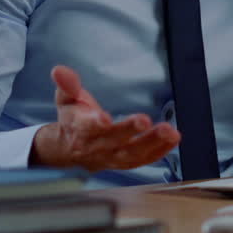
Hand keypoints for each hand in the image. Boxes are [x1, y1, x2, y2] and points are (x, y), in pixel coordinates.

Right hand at [30, 66, 179, 171]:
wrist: (70, 150)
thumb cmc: (72, 120)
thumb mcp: (65, 99)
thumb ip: (67, 85)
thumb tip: (60, 70)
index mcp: (79, 128)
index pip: (86, 127)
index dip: (95, 123)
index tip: (104, 117)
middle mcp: (95, 146)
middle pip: (113, 140)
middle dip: (129, 131)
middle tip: (145, 120)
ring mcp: (110, 157)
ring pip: (131, 154)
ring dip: (152, 144)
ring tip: (170, 132)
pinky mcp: (124, 162)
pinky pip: (142, 161)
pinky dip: (159, 152)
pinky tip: (173, 141)